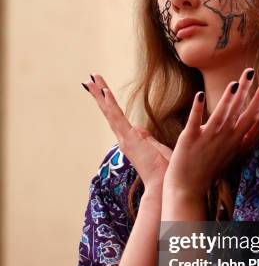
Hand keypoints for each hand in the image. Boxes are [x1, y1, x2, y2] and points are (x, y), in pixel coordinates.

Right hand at [83, 74, 172, 191]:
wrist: (163, 185)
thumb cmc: (163, 170)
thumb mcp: (157, 149)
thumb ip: (148, 139)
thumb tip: (140, 130)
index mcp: (130, 140)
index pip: (116, 117)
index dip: (108, 102)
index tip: (102, 89)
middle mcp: (123, 139)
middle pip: (108, 112)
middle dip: (99, 95)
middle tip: (89, 79)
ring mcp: (125, 139)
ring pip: (110, 112)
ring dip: (100, 95)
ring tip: (90, 80)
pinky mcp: (129, 140)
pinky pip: (117, 118)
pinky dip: (110, 104)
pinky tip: (104, 92)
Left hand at [163, 68, 258, 198]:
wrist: (188, 188)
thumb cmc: (209, 170)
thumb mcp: (231, 154)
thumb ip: (243, 137)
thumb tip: (255, 122)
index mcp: (234, 140)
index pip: (251, 117)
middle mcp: (224, 138)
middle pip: (239, 112)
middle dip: (247, 92)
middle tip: (252, 72)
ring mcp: (208, 139)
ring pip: (220, 115)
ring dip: (227, 99)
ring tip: (234, 83)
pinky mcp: (189, 140)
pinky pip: (194, 121)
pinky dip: (197, 109)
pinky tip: (200, 95)